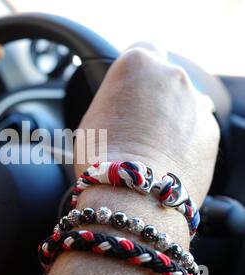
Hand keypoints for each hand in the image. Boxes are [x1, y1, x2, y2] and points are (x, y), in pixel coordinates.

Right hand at [37, 45, 219, 274]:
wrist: (132, 195)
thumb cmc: (101, 157)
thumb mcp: (93, 118)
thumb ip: (115, 99)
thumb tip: (123, 104)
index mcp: (138, 64)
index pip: (144, 49)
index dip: (137, 70)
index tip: (132, 85)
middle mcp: (172, 76)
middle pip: (164, 79)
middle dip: (153, 97)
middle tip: (134, 125)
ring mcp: (196, 104)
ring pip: (183, 104)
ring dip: (171, 118)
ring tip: (151, 147)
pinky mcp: (211, 132)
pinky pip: (195, 128)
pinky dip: (184, 139)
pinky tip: (166, 159)